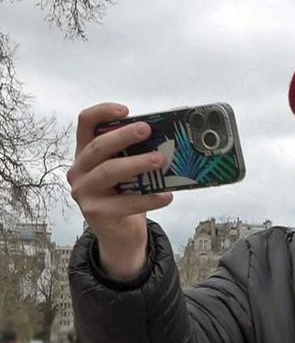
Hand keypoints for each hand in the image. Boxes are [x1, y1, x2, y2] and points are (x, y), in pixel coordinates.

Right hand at [67, 103, 173, 279]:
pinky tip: (167, 196)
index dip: (102, 113)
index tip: (126, 110)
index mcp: (85, 154)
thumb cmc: (125, 194)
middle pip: (97, 147)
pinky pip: (124, 203)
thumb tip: (166, 140)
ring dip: (136, 164)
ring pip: (108, 172)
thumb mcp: (127, 171)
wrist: (120, 232)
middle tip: (147, 130)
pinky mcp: (95, 213)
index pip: (85, 124)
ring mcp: (84, 192)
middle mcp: (79, 171)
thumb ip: (135, 154)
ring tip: (160, 160)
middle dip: (123, 136)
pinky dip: (149, 198)